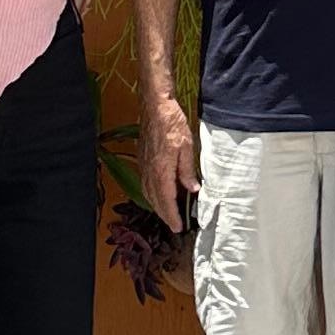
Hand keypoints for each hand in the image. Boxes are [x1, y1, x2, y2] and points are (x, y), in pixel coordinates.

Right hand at [143, 98, 198, 228]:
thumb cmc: (172, 123)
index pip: (166, 200)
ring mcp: (143, 166)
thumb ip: (187, 171)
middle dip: (164, 214)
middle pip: (155, 200)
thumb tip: (193, 189)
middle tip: (174, 225)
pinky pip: (145, 184)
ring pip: (148, 193)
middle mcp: (149, 171)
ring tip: (168, 213)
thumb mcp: (187, 147)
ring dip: (157, 206)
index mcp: (161, 170)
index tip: (178, 227)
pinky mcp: (142, 160)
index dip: (172, 216)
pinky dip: (152, 194)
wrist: (155, 107)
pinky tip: (159, 194)